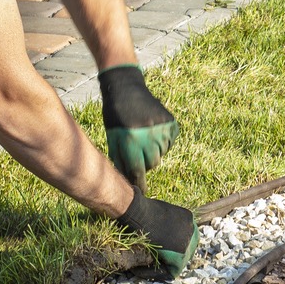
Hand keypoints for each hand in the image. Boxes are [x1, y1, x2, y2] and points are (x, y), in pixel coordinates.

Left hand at [97, 64, 178, 184]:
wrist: (127, 90)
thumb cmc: (115, 116)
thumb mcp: (112, 139)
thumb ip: (120, 160)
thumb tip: (127, 180)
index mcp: (132, 142)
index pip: (138, 170)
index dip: (140, 183)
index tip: (143, 193)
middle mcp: (150, 137)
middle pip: (153, 164)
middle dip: (145, 162)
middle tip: (138, 151)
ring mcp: (163, 129)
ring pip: (162, 153)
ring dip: (154, 150)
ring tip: (144, 137)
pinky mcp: (172, 124)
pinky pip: (169, 142)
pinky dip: (163, 140)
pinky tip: (152, 130)